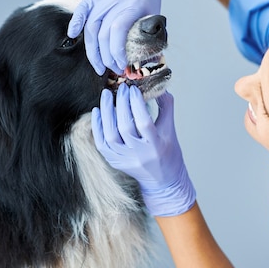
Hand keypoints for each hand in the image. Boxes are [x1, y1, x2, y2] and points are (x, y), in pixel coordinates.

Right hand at [68, 0, 174, 74]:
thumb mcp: (155, 14)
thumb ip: (149, 36)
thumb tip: (146, 62)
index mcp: (133, 6)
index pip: (118, 32)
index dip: (117, 52)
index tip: (121, 65)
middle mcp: (115, 0)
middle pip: (102, 33)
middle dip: (106, 57)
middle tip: (111, 70)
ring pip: (90, 27)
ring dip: (92, 50)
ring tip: (97, 65)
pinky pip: (81, 10)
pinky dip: (75, 23)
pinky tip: (72, 35)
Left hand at [92, 85, 194, 216]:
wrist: (163, 181)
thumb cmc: (169, 153)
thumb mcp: (171, 130)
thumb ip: (166, 107)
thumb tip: (158, 86)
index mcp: (156, 146)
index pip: (144, 122)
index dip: (137, 104)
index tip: (133, 89)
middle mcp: (139, 155)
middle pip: (125, 127)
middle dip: (121, 104)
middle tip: (121, 89)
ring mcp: (125, 160)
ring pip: (110, 135)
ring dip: (106, 113)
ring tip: (106, 96)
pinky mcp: (115, 162)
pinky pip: (102, 143)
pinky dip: (98, 126)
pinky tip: (97, 111)